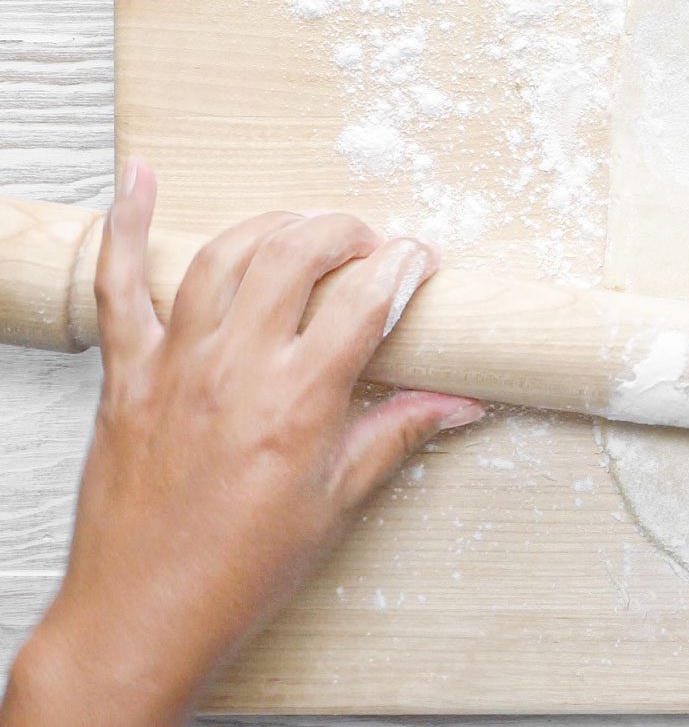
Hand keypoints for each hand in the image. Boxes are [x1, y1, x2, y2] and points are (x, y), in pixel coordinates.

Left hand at [1, 161, 483, 726]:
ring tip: (302, 228)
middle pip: (297, 253)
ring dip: (272, 225)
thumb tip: (461, 403)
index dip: (404, 266)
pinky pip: (120, 284)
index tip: (420, 261)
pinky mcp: (126, 373)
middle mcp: (237, 368)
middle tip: (367, 245)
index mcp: (299, 401)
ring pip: (225, 255)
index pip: (366, 298)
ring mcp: (176, 364)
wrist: (142, 616)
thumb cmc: (239, 572)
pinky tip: (139, 180)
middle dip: (345, 231)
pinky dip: (128, 224)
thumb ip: (396, 434)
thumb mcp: (337, 504)